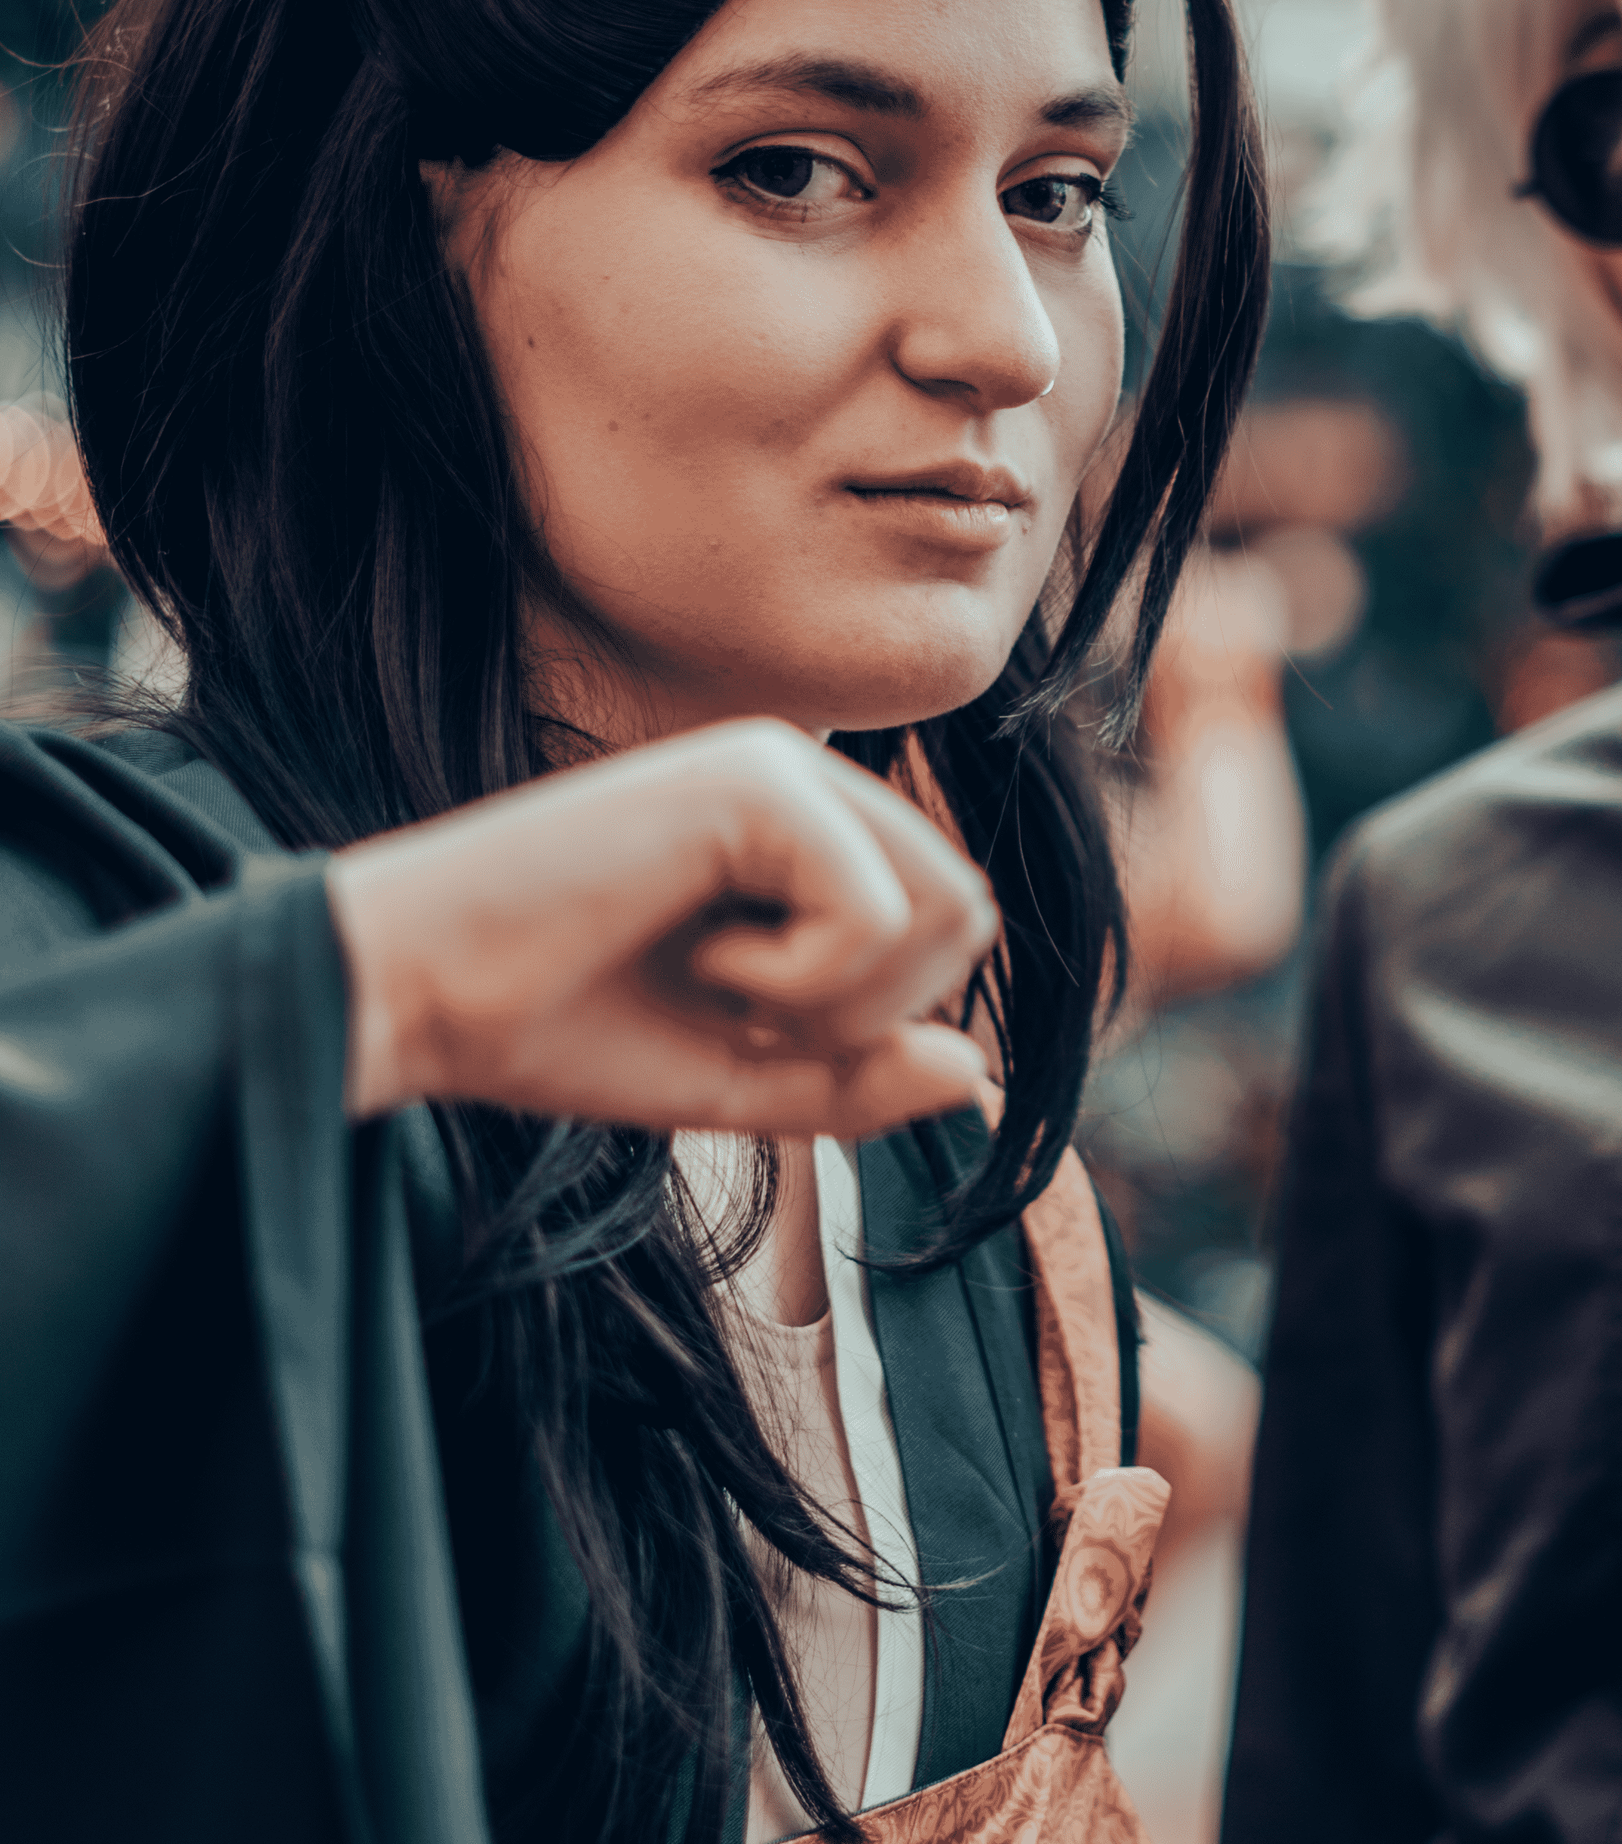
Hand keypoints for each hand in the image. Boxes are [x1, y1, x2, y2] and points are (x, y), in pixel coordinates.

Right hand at [326, 720, 997, 1132]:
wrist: (422, 994)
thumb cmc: (556, 1025)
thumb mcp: (738, 1077)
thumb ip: (858, 1080)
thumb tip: (976, 1075)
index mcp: (803, 828)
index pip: (944, 926)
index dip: (872, 1019)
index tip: (745, 1020)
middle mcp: (804, 775)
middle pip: (965, 915)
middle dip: (869, 1012)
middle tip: (736, 1006)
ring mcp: (782, 763)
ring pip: (944, 907)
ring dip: (841, 995)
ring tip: (719, 977)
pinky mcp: (757, 777)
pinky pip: (875, 913)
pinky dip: (798, 977)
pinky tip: (694, 950)